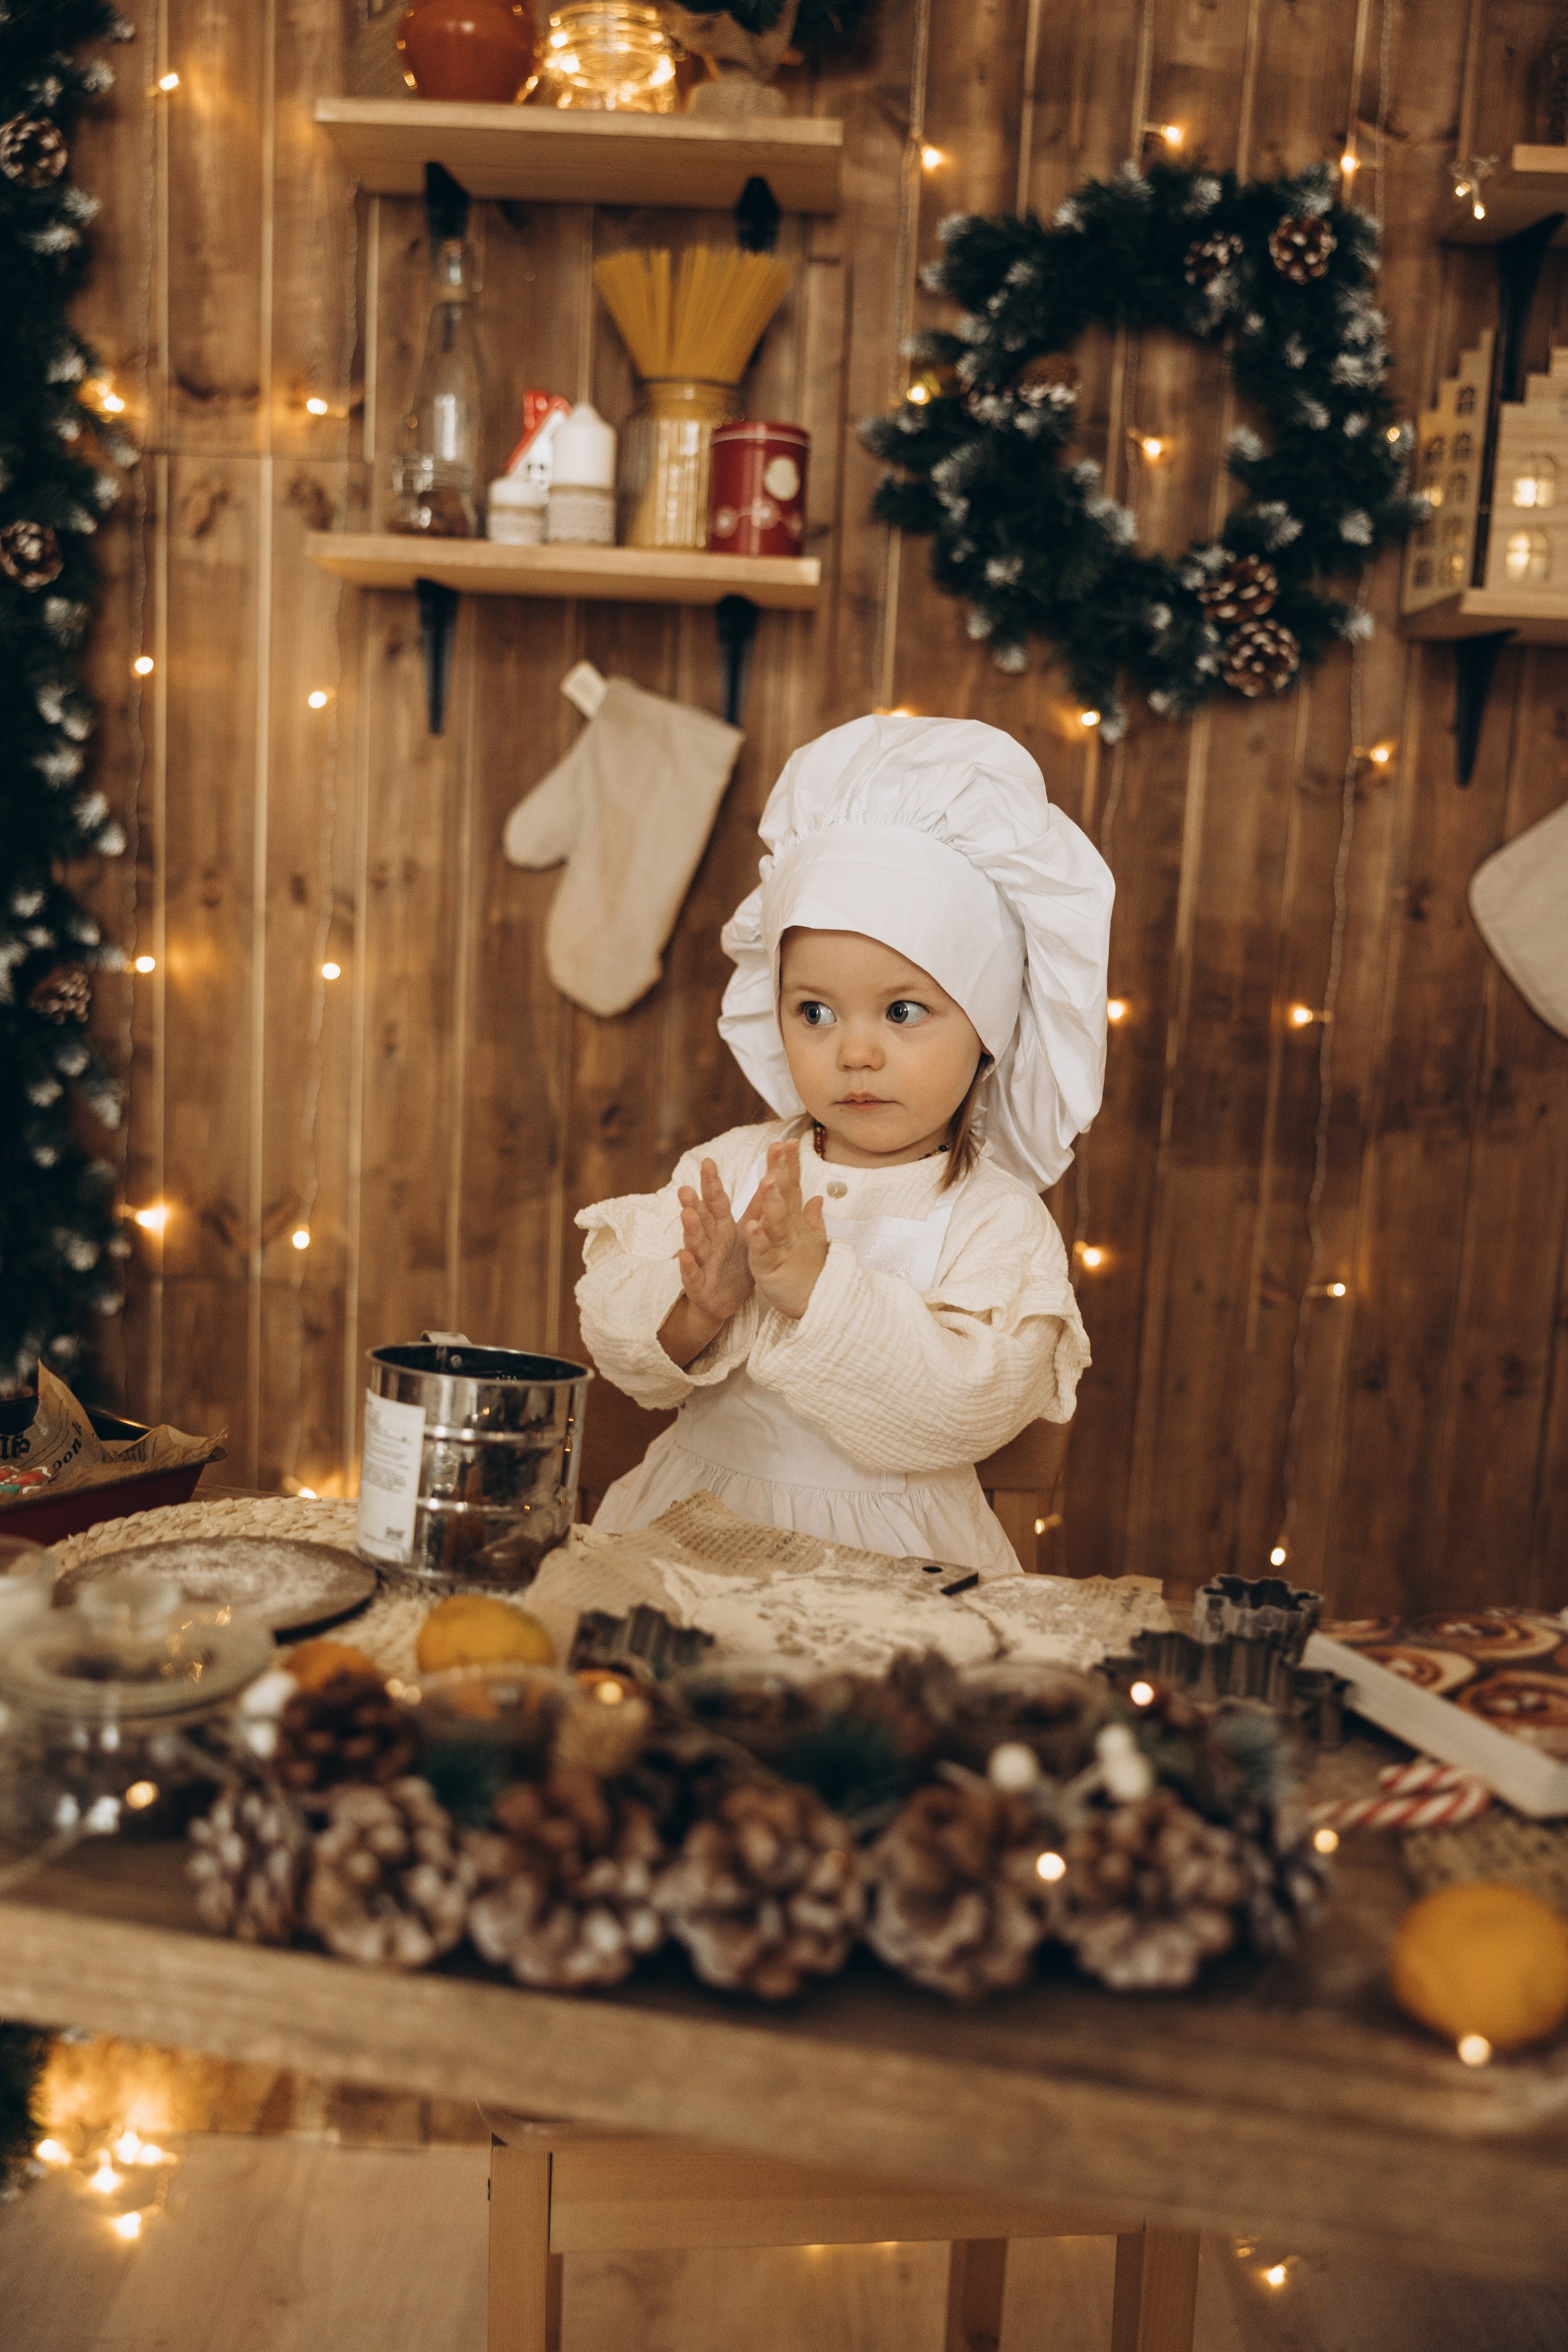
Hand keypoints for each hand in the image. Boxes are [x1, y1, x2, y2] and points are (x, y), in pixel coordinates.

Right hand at [677, 1158, 755, 1323]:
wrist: (724, 1301)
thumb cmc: (734, 1262)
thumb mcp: (748, 1234)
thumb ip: (757, 1208)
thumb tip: (771, 1176)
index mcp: (722, 1227)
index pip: (717, 1201)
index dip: (713, 1183)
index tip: (708, 1161)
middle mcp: (709, 1240)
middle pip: (703, 1218)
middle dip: (695, 1201)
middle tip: (686, 1185)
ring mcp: (702, 1261)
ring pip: (696, 1242)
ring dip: (691, 1228)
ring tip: (687, 1213)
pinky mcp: (698, 1285)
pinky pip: (692, 1275)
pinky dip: (688, 1266)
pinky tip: (684, 1256)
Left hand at [746, 1140, 828, 1320]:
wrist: (815, 1309)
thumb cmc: (810, 1276)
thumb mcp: (810, 1244)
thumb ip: (811, 1219)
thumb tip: (816, 1196)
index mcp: (795, 1225)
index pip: (792, 1189)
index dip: (790, 1166)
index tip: (787, 1142)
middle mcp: (790, 1233)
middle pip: (786, 1199)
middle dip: (782, 1174)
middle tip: (779, 1150)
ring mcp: (781, 1251)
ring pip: (776, 1222)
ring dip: (772, 1201)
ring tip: (768, 1180)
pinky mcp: (769, 1271)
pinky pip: (762, 1254)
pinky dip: (759, 1241)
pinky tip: (752, 1226)